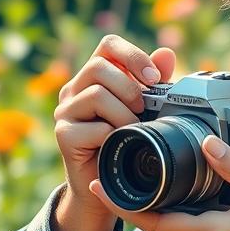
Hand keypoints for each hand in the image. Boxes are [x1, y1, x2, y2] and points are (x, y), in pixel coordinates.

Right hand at [51, 35, 175, 230]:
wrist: (108, 185)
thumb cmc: (126, 143)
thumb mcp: (144, 111)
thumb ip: (152, 83)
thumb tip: (166, 53)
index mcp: (94, 77)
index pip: (108, 45)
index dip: (132, 55)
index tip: (153, 78)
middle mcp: (74, 89)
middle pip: (99, 66)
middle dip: (129, 87)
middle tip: (142, 109)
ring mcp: (65, 111)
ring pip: (96, 94)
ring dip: (124, 114)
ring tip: (133, 130)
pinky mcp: (63, 134)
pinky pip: (94, 126)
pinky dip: (114, 134)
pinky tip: (119, 144)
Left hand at [87, 132, 229, 230]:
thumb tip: (209, 143)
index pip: (154, 221)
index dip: (123, 205)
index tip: (99, 185)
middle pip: (153, 228)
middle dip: (131, 206)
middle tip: (110, 179)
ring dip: (152, 215)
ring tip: (139, 188)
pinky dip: (172, 225)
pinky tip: (176, 207)